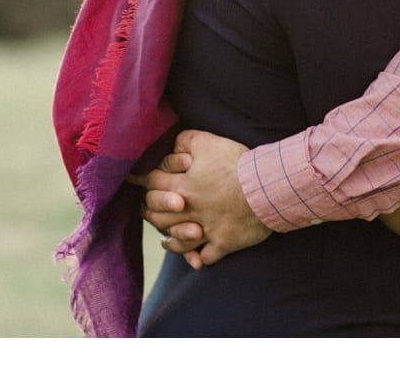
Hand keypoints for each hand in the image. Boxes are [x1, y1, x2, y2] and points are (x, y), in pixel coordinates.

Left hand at [139, 129, 271, 268]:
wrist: (266, 187)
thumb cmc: (236, 163)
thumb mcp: (208, 142)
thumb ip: (184, 141)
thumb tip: (171, 146)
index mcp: (182, 186)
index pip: (152, 183)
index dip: (141, 179)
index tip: (133, 178)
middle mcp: (189, 212)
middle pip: (158, 216)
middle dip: (150, 211)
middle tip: (145, 210)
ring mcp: (206, 230)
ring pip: (178, 240)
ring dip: (169, 238)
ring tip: (165, 239)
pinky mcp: (224, 243)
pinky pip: (205, 257)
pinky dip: (196, 258)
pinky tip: (193, 257)